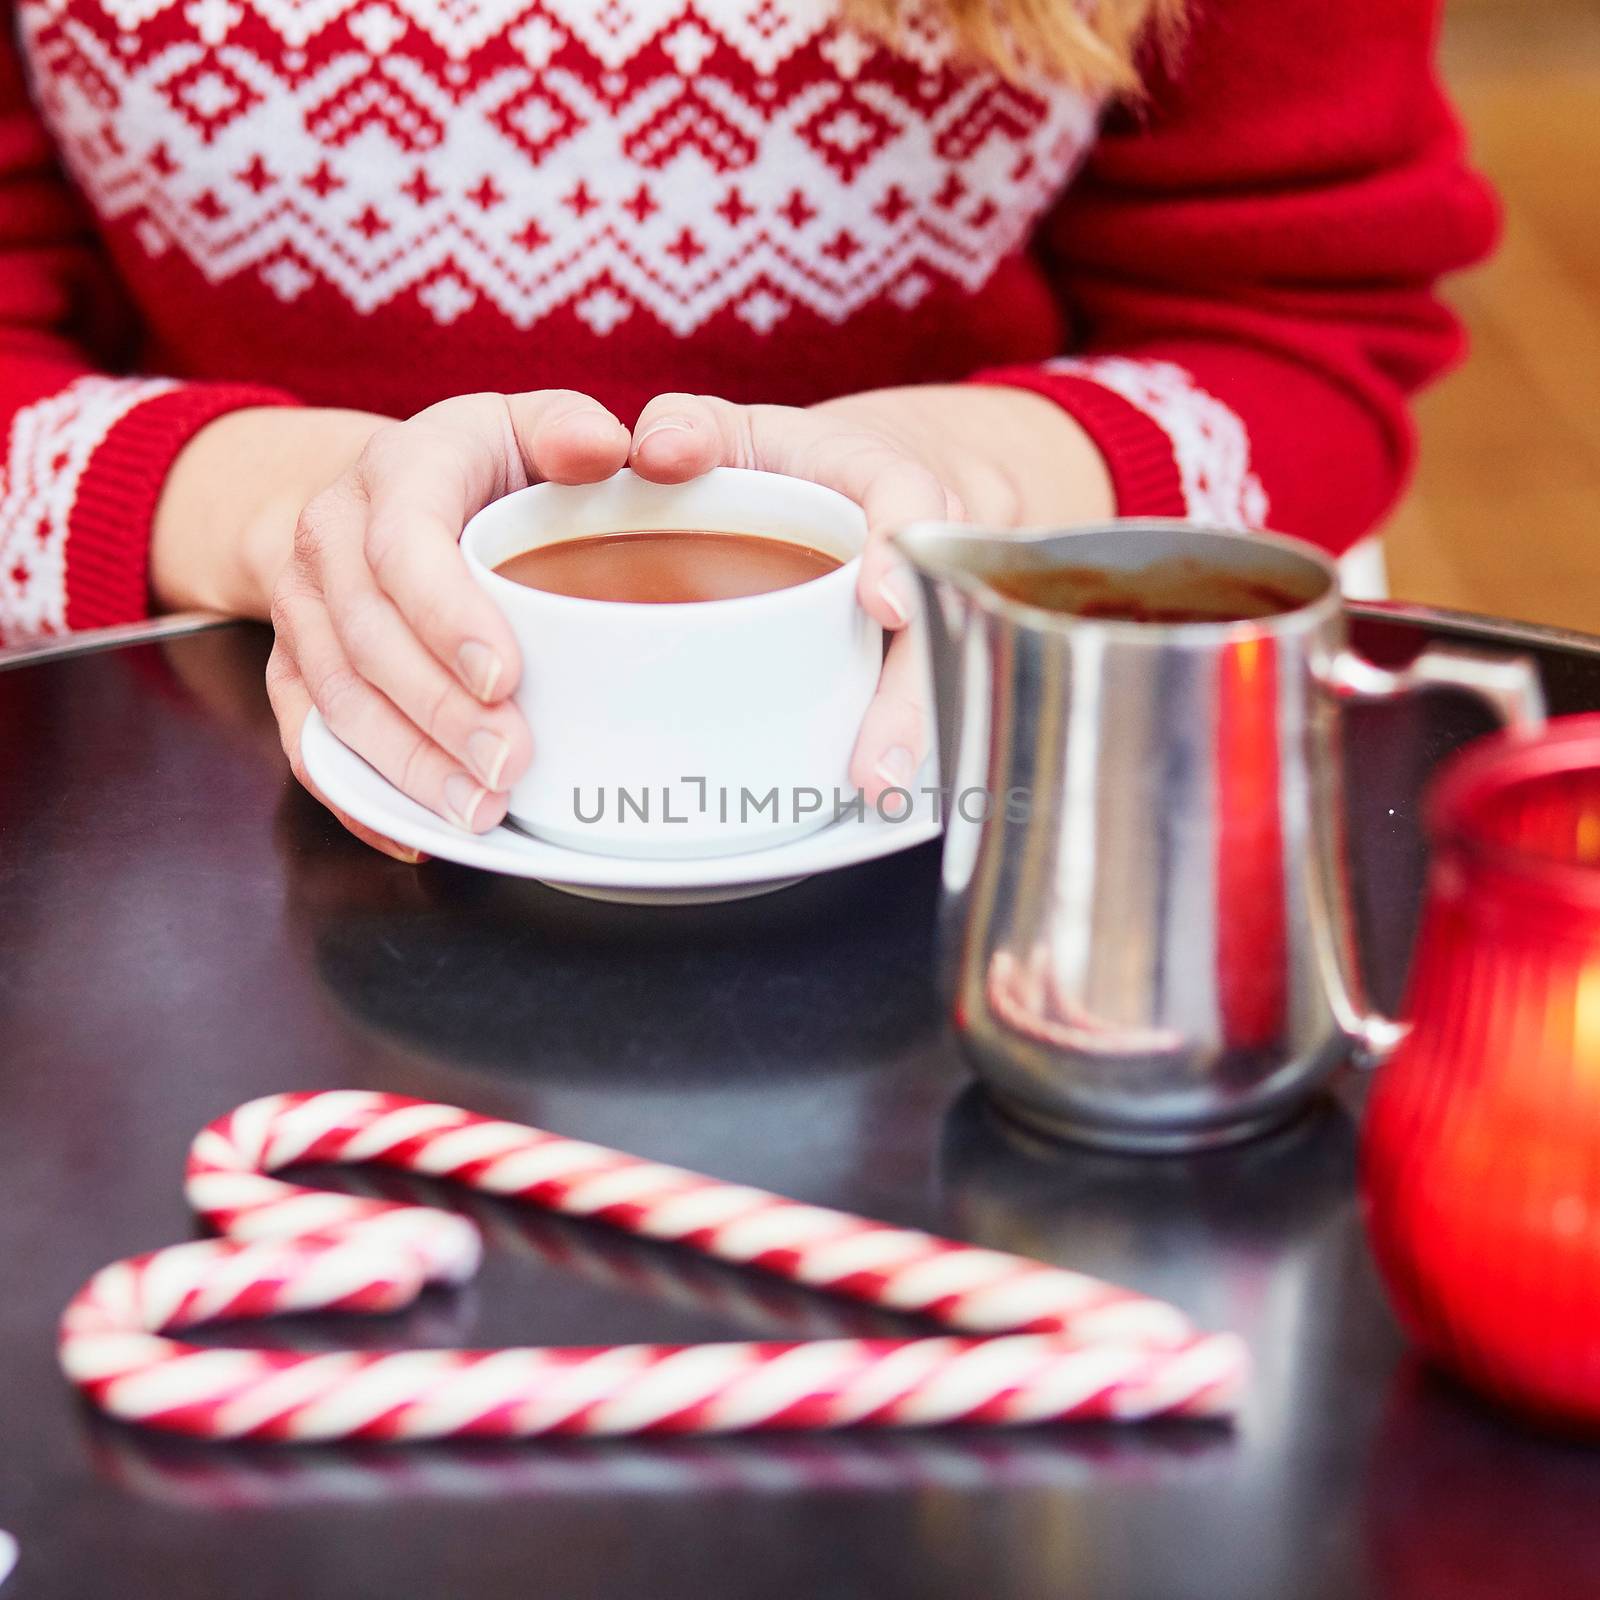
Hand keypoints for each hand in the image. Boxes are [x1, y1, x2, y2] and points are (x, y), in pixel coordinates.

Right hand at [252, 393, 630, 858]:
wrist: (381, 488)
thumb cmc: (481, 466)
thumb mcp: (526, 424)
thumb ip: (570, 430)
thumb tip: (609, 449)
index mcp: (396, 471)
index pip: (404, 545)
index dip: (446, 615)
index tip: (505, 677)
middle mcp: (330, 537)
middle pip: (368, 638)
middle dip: (439, 713)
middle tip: (508, 766)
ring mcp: (301, 607)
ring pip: (336, 699)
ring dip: (406, 764)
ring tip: (477, 811)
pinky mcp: (290, 665)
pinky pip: (305, 738)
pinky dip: (356, 794)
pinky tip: (415, 834)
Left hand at [626, 385, 1113, 801]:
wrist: (861, 477)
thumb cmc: (779, 464)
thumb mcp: (734, 430)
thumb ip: (688, 429)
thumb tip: (654, 455)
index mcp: (881, 476)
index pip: (907, 497)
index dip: (899, 550)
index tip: (883, 606)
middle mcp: (926, 541)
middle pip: (939, 616)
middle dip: (912, 693)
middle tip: (877, 764)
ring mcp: (935, 598)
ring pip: (946, 665)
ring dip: (915, 729)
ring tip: (881, 787)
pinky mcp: (923, 649)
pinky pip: (933, 695)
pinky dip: (909, 742)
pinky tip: (884, 793)